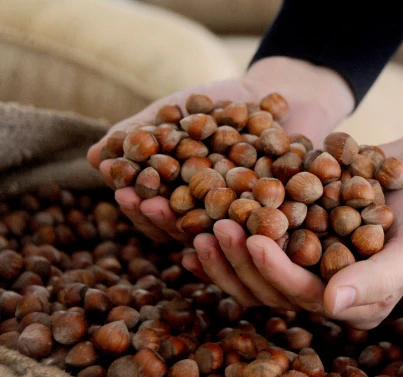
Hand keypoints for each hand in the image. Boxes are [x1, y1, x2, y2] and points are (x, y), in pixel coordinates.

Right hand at [86, 57, 353, 244]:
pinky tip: (241, 226)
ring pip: (222, 233)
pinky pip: (270, 229)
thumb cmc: (223, 102)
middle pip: (184, 229)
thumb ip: (141, 131)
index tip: (124, 190)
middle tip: (146, 203)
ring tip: (185, 212)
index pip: (155, 212)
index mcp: (183, 201)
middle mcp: (213, 219)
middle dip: (162, 217)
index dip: (139, 204)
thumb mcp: (180, 109)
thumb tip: (94, 156)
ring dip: (202, 226)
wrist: (281, 92)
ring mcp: (248, 222)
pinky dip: (256, 228)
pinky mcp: (285, 220)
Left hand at [184, 102, 402, 329]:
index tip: (253, 239)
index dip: (275, 272)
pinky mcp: (292, 236)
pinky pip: (254, 237)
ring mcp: (304, 263)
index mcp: (350, 303)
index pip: (303, 295)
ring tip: (197, 222)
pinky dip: (230, 229)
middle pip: (268, 287)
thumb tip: (329, 307)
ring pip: (252, 268)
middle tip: (214, 227)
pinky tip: (199, 216)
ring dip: (225, 249)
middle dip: (239, 260)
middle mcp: (321, 290)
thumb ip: (380, 278)